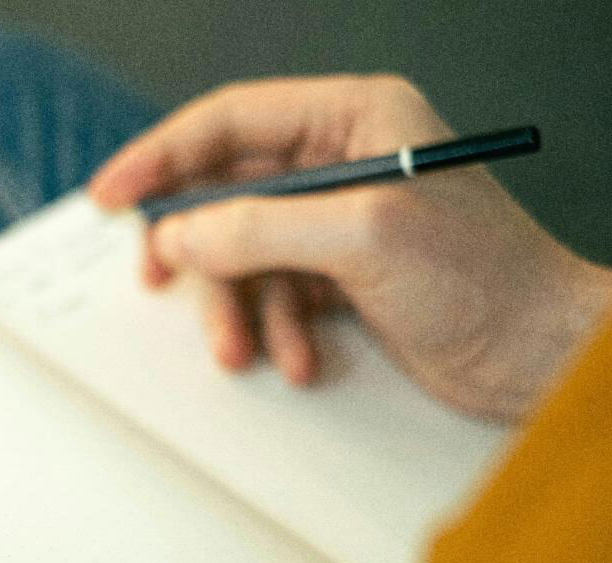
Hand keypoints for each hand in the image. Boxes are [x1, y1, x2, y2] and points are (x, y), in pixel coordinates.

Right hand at [89, 75, 611, 420]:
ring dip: (237, 306)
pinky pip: (273, 295)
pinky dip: (275, 331)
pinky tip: (299, 358)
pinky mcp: (340, 276)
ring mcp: (338, 222)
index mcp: (353, 119)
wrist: (537, 356)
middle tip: (157, 279)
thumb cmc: (483, 278)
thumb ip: (259, 226)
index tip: (112, 195)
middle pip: (227, 191)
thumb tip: (181, 234)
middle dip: (198, 248)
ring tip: (242, 349)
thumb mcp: (361, 237)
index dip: (161, 156)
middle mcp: (340, 163)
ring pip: (244, 253)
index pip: (230, 121)